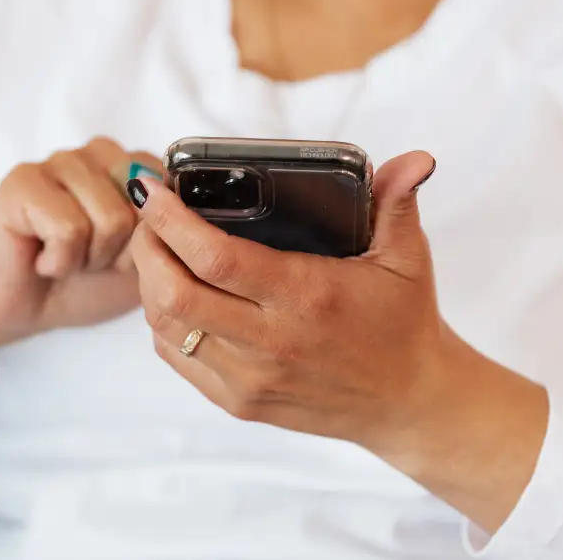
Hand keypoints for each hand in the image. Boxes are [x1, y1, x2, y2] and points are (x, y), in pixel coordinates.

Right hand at [0, 137, 159, 375]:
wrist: (25, 309)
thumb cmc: (87, 282)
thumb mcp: (148, 261)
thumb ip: (172, 231)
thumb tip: (179, 210)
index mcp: (134, 163)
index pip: (174, 194)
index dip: (153, 241)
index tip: (123, 255)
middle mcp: (99, 152)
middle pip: (146, 208)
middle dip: (123, 251)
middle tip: (90, 259)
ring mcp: (59, 160)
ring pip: (110, 219)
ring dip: (90, 258)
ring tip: (66, 257)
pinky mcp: (22, 181)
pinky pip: (69, 229)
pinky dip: (60, 261)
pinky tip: (42, 259)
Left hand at [130, 151, 548, 531]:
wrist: (409, 403)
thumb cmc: (404, 322)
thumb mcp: (407, 257)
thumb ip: (397, 202)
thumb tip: (415, 158)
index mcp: (307, 297)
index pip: (216, 258)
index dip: (171, 221)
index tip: (154, 189)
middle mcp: (272, 342)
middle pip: (174, 295)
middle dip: (147, 247)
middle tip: (148, 216)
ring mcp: (252, 378)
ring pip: (167, 328)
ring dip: (148, 283)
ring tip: (155, 249)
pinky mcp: (240, 403)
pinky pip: (177, 359)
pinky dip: (163, 322)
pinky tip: (172, 294)